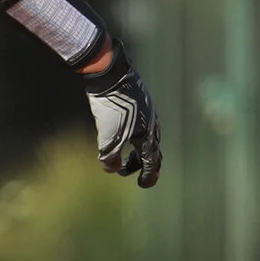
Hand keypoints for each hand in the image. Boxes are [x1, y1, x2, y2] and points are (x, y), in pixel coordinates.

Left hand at [82, 46, 161, 187]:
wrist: (112, 75)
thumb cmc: (111, 107)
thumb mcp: (107, 137)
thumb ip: (110, 157)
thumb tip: (111, 170)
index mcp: (148, 136)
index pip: (152, 161)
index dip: (148, 176)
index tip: (143, 185)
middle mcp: (152, 125)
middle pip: (151, 151)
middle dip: (141, 164)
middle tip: (126, 172)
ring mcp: (148, 113)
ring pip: (146, 138)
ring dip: (136, 151)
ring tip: (122, 157)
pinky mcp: (140, 103)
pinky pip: (141, 126)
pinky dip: (133, 137)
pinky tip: (122, 135)